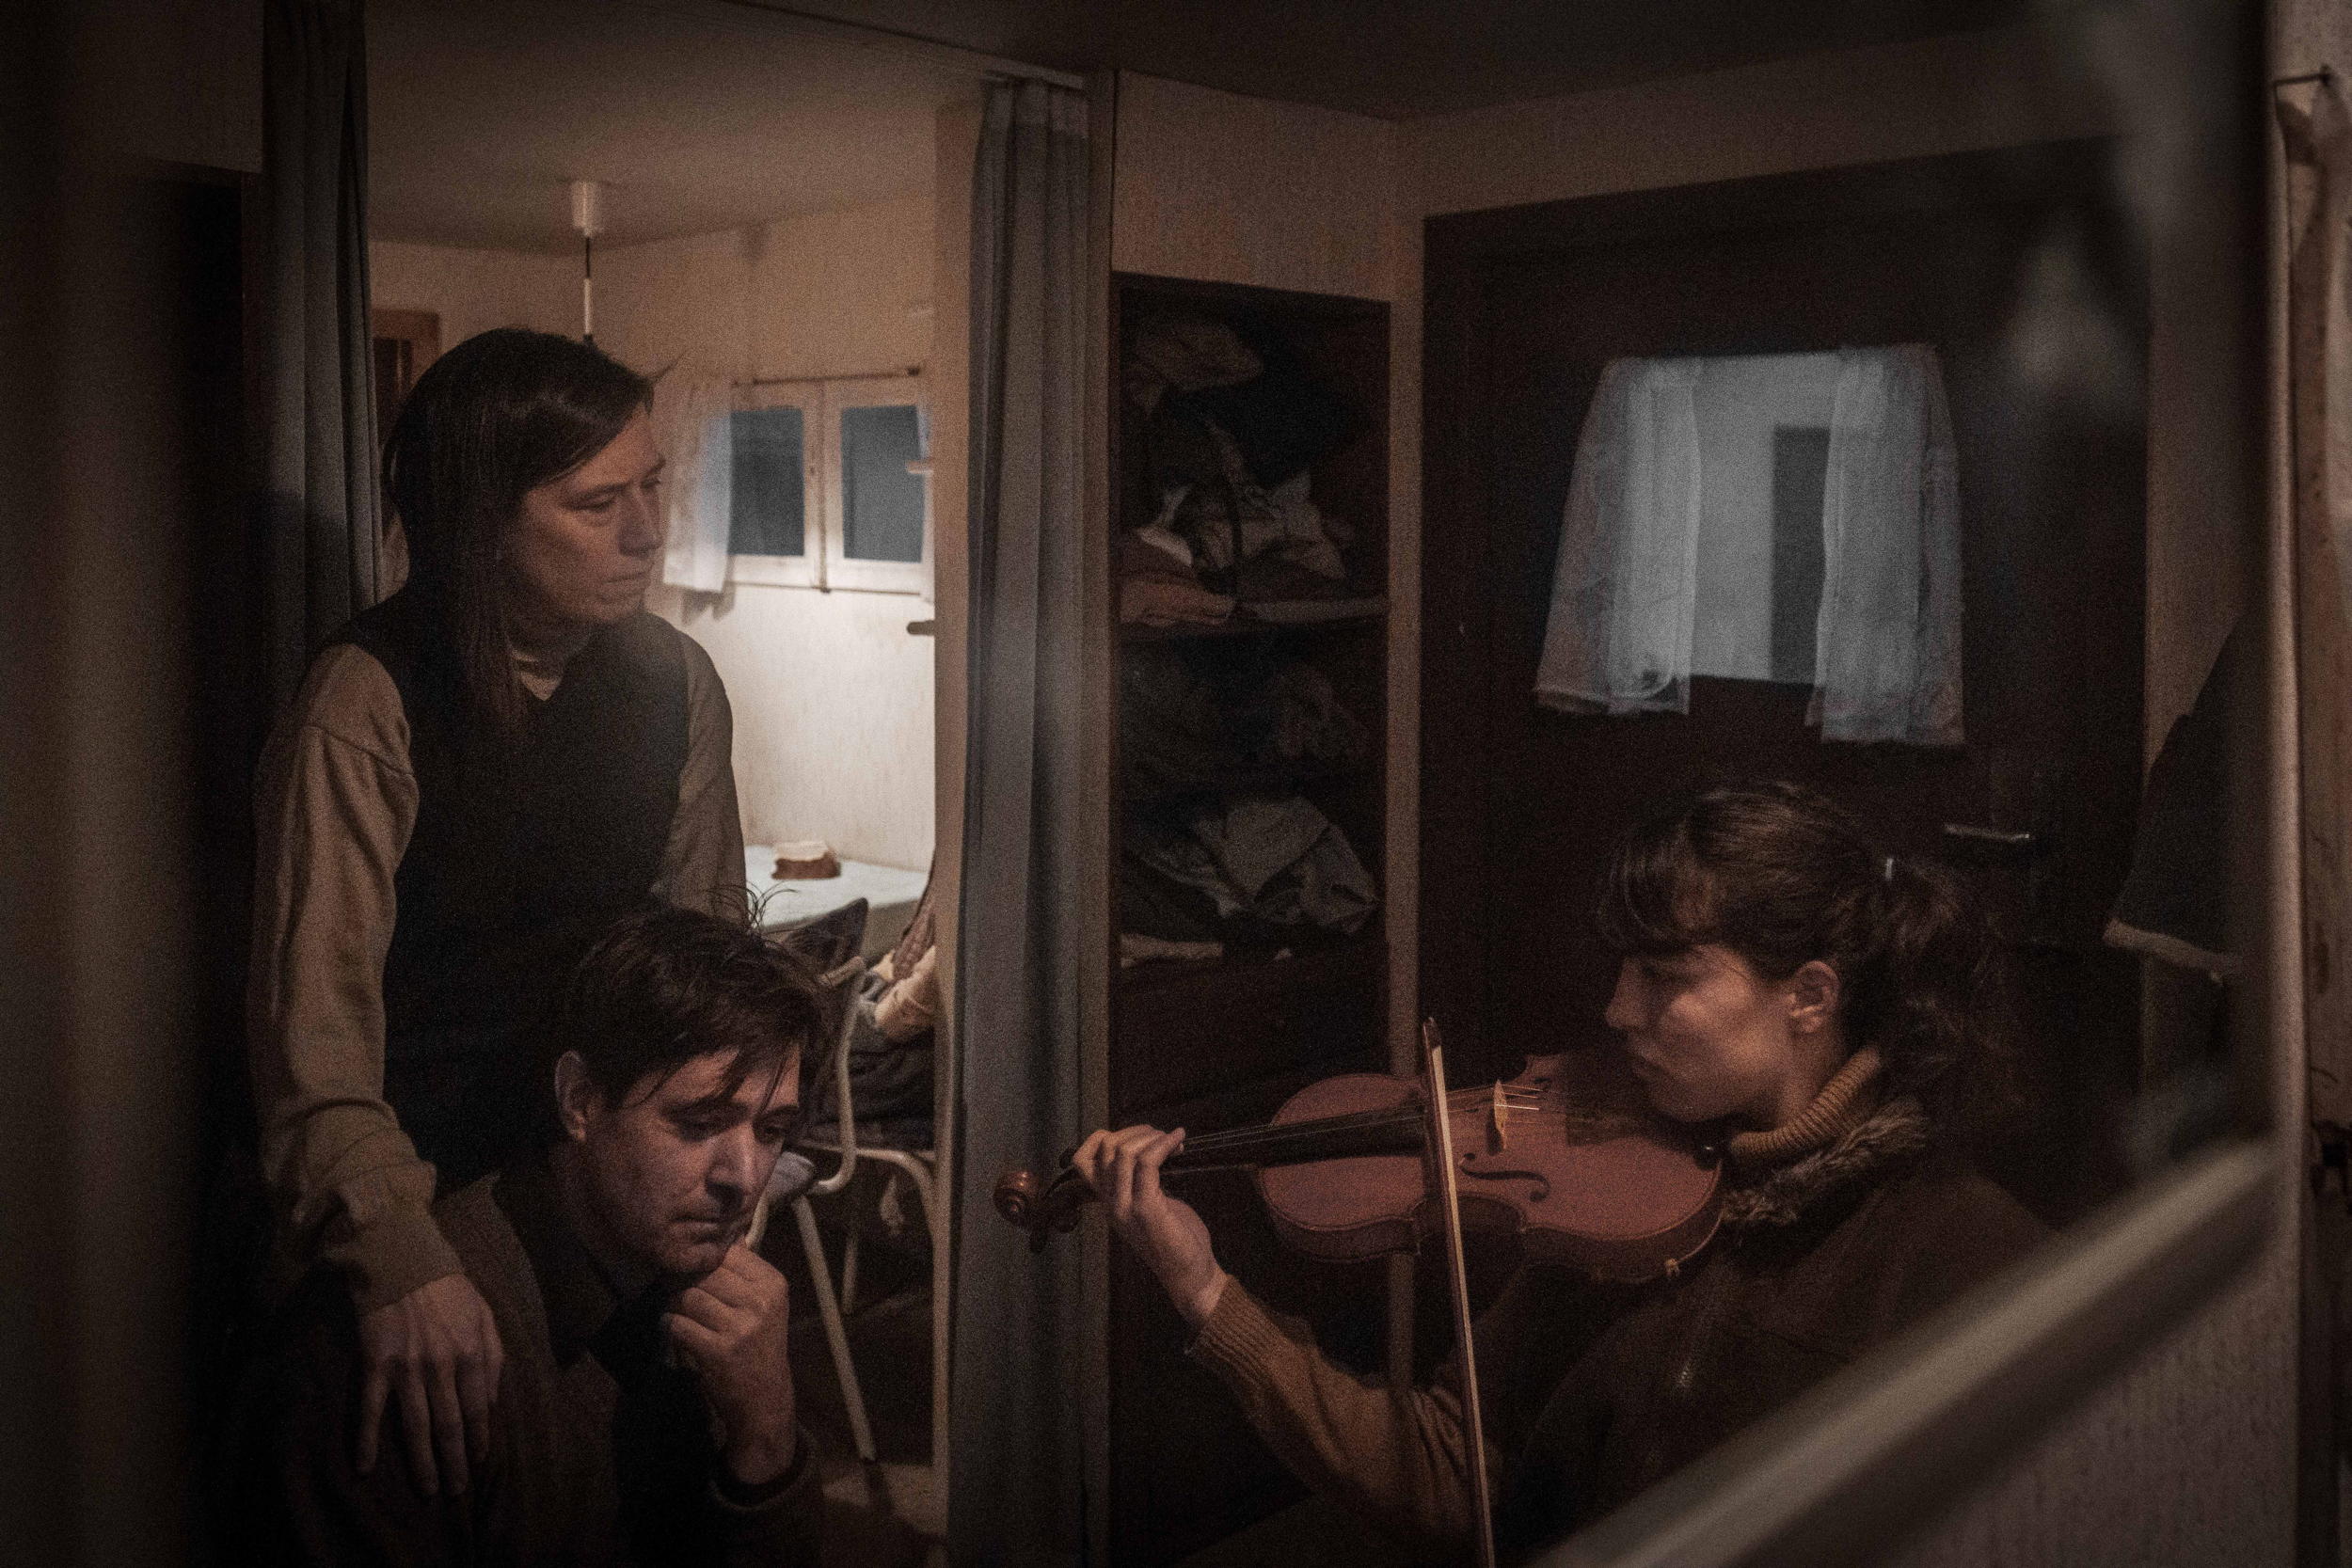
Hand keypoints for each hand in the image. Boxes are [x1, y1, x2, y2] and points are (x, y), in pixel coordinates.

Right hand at [356, 1271, 504, 1494]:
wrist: (403, 1263)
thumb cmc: (449, 1291)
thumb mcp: (485, 1316)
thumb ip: (493, 1357)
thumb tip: (493, 1400)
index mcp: (472, 1353)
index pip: (478, 1409)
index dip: (479, 1440)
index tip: (480, 1463)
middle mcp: (441, 1366)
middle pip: (449, 1425)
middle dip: (454, 1462)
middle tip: (456, 1490)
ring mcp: (407, 1368)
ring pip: (416, 1426)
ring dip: (421, 1462)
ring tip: (427, 1490)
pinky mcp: (376, 1365)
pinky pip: (371, 1409)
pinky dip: (367, 1440)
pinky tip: (365, 1467)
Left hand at [665, 1242, 797, 1486]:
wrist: (765, 1400)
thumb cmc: (761, 1348)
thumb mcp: (766, 1306)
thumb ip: (744, 1274)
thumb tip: (722, 1236)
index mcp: (773, 1284)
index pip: (729, 1252)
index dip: (705, 1259)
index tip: (695, 1269)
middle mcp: (760, 1301)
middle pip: (704, 1273)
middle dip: (685, 1280)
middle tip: (676, 1290)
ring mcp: (739, 1327)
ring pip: (688, 1296)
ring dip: (675, 1304)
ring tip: (678, 1311)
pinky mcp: (717, 1351)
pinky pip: (678, 1324)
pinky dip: (670, 1326)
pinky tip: (676, 1331)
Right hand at [1071, 1125, 1226, 1327]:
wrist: (1189, 1274)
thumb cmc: (1175, 1238)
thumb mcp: (1149, 1205)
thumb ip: (1140, 1182)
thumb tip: (1148, 1148)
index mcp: (1108, 1201)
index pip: (1083, 1160)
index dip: (1104, 1137)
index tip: (1137, 1137)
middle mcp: (1110, 1203)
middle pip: (1104, 1149)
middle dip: (1135, 1131)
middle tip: (1162, 1137)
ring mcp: (1125, 1206)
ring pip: (1123, 1153)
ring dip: (1151, 1136)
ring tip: (1173, 1140)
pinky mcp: (1146, 1208)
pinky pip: (1147, 1163)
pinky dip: (1164, 1144)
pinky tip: (1179, 1139)